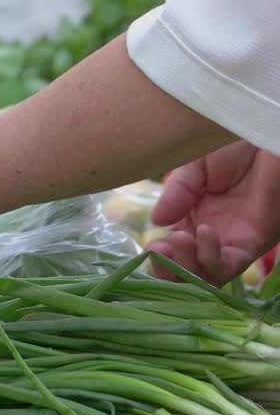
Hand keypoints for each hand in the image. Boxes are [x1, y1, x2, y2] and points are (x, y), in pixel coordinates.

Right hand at [147, 141, 279, 284]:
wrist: (264, 140)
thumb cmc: (232, 148)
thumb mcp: (193, 166)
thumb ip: (177, 192)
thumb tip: (155, 221)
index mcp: (189, 218)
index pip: (170, 250)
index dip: (158, 256)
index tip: (150, 247)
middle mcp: (208, 235)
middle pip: (184, 270)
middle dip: (167, 270)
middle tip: (158, 251)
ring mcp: (230, 241)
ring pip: (206, 274)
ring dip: (187, 265)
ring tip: (179, 239)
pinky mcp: (253, 242)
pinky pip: (230, 264)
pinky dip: (212, 256)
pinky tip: (204, 232)